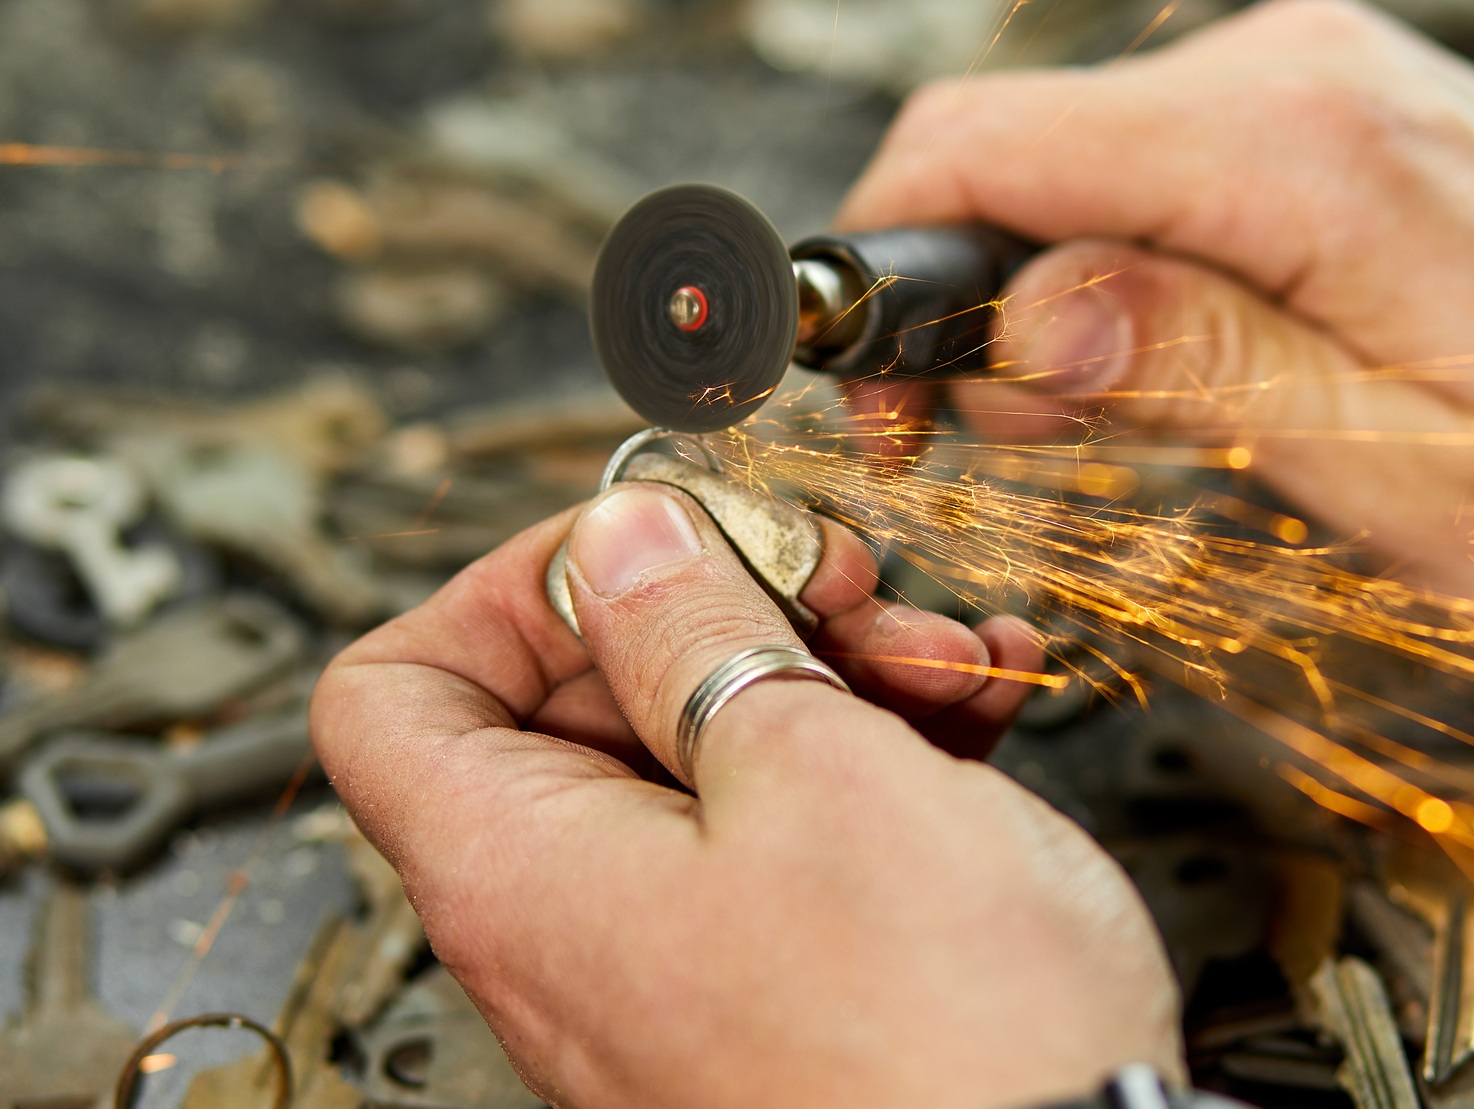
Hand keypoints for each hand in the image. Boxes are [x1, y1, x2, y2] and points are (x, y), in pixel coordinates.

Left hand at [310, 486, 1180, 1108]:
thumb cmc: (942, 1035)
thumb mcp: (816, 769)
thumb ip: (696, 631)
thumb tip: (620, 542)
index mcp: (527, 872)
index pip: (395, 691)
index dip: (512, 587)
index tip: (649, 546)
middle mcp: (578, 927)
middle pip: (587, 702)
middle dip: (726, 607)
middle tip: (842, 585)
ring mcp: (683, 956)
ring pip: (713, 752)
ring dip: (830, 670)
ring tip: (944, 656)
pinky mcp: (783, 976)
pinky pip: (792, 826)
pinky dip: (873, 750)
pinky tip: (974, 707)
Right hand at [837, 0, 1473, 649]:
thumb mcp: (1412, 474)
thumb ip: (1204, 374)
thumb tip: (1018, 317)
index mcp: (1298, 154)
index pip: (989, 147)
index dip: (880, 267)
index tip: (864, 395)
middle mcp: (1297, 79)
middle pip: (1016, 147)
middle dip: (957, 302)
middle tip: (997, 453)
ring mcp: (1321, 85)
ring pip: (1080, 165)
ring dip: (1041, 299)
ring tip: (1099, 435)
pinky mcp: (1340, 120)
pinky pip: (1164, 175)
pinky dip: (1121, 274)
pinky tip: (1169, 375)